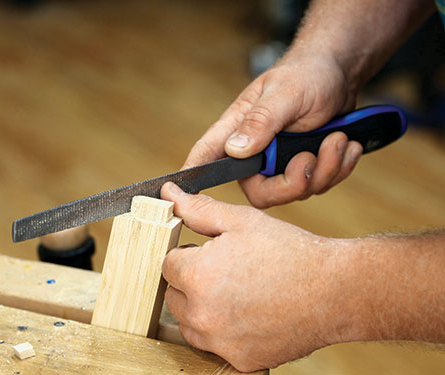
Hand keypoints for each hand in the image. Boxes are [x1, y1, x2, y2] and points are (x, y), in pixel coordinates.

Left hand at [161, 182, 353, 371]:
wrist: (335, 291)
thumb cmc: (290, 252)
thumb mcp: (241, 221)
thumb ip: (198, 209)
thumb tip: (169, 193)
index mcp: (198, 275)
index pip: (168, 264)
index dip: (188, 255)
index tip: (208, 254)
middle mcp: (202, 314)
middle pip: (174, 294)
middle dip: (192, 281)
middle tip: (226, 271)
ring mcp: (220, 341)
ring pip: (189, 322)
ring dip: (202, 308)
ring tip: (237, 292)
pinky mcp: (239, 359)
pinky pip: (214, 344)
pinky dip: (224, 331)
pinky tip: (249, 314)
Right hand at [183, 54, 362, 206]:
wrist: (340, 74)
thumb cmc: (307, 73)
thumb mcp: (285, 93)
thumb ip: (260, 121)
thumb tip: (235, 150)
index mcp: (238, 129)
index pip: (208, 157)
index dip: (197, 178)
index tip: (187, 197)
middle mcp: (255, 152)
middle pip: (262, 193)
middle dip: (296, 182)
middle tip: (312, 157)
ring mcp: (280, 163)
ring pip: (296, 191)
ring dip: (326, 170)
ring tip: (338, 139)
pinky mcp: (303, 167)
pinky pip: (319, 185)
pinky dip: (338, 168)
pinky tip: (345, 145)